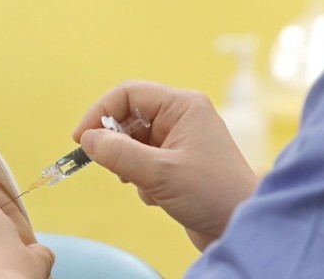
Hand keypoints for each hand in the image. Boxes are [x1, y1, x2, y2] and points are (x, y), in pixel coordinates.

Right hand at [72, 81, 257, 249]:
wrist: (242, 230)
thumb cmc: (212, 195)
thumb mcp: (159, 173)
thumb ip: (118, 153)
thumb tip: (87, 141)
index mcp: (183, 106)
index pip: (128, 94)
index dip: (100, 113)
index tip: (81, 139)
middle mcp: (182, 118)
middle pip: (129, 118)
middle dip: (117, 144)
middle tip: (110, 166)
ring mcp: (180, 141)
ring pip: (133, 142)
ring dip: (129, 165)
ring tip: (143, 184)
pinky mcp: (178, 164)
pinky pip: (143, 160)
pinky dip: (141, 178)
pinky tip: (157, 196)